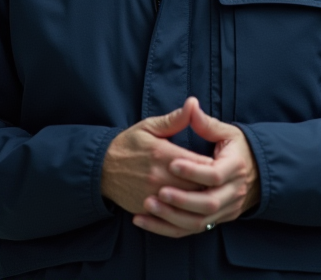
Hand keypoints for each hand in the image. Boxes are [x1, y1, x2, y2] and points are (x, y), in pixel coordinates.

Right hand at [101, 99, 211, 215]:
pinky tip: (190, 207)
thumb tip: (193, 103)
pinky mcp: (147, 209)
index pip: (201, 164)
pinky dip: (182, 212)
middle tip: (219, 180)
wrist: (100, 169)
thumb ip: (175, 119)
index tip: (220, 162)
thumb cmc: (127, 145)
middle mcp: (159, 177)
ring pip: (187, 204)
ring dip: (199, 200)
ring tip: (206, 193)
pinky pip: (171, 216)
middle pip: (198, 186)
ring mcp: (152, 196)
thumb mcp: (149, 126)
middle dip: (210, 184)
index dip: (214, 165)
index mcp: (163, 154)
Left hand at [133, 100, 260, 238]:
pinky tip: (144, 220)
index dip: (193, 170)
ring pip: (200, 222)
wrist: (256, 173)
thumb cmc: (235, 149)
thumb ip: (205, 123)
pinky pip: (190, 231)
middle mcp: (234, 192)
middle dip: (182, 199)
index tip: (172, 163)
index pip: (215, 173)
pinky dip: (166, 229)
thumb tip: (191, 105)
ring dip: (172, 216)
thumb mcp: (226, 132)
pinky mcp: (216, 222)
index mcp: (235, 167)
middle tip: (158, 191)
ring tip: (148, 205)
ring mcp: (226, 210)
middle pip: (209, 203)